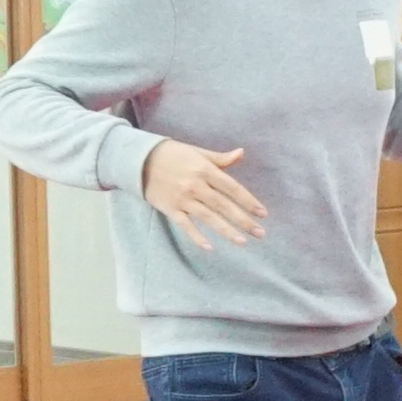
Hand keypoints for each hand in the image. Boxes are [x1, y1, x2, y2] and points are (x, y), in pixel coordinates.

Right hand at [143, 142, 268, 249]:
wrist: (139, 159)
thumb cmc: (172, 154)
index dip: (248, 201)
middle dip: (243, 220)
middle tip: (260, 233)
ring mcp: (182, 198)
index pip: (232, 188)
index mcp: (204, 169)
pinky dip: (197, 237)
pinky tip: (209, 247)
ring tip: (242, 241)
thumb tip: (241, 153)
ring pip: (208, 218)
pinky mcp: (170, 209)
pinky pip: (186, 226)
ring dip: (226, 231)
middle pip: (224, 206)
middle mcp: (195, 185)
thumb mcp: (197, 152)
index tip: (262, 214)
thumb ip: (220, 159)